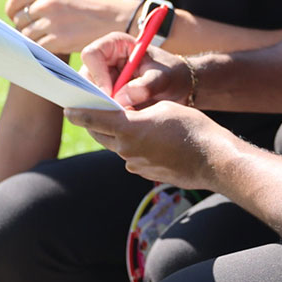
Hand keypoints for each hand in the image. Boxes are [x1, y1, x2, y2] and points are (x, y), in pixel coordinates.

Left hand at [6, 0, 134, 53]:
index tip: (16, 15)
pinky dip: (41, 48)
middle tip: (35, 30)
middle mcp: (47, 4)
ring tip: (45, 39)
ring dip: (32, 38)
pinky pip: (38, 47)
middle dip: (24, 25)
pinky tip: (52, 47)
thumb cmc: (99, 1)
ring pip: (26, 34)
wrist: (119, 18)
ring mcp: (51, 23)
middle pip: (19, 18)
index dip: (12, 9)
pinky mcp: (58, 40)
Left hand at [64, 100, 229, 187]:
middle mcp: (126, 150)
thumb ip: (137, 111)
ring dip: (116, 134)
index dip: (79, 112)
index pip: (94, 118)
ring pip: (116, 146)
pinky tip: (148, 139)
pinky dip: (133, 146)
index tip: (67, 108)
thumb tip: (125, 119)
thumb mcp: (162, 108)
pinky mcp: (145, 173)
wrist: (214, 160)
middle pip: (100, 134)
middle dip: (94, 122)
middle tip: (88, 111)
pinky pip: (131, 157)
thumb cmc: (192, 127)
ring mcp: (135, 164)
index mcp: (128, 129)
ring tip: (123, 121)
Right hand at [79, 32, 192, 107]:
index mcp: (116, 45)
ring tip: (120, 118)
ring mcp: (103, 80)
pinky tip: (120, 124)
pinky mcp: (106, 97)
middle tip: (111, 112)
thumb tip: (121, 100)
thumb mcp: (163, 78)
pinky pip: (97, 108)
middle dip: (95, 96)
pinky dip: (106, 116)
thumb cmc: (173, 74)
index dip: (97, 74)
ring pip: (88, 95)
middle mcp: (105, 61)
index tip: (110, 94)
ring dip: (101, 108)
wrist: (181, 88)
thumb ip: (145, 86)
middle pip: (85, 77)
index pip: (92, 55)